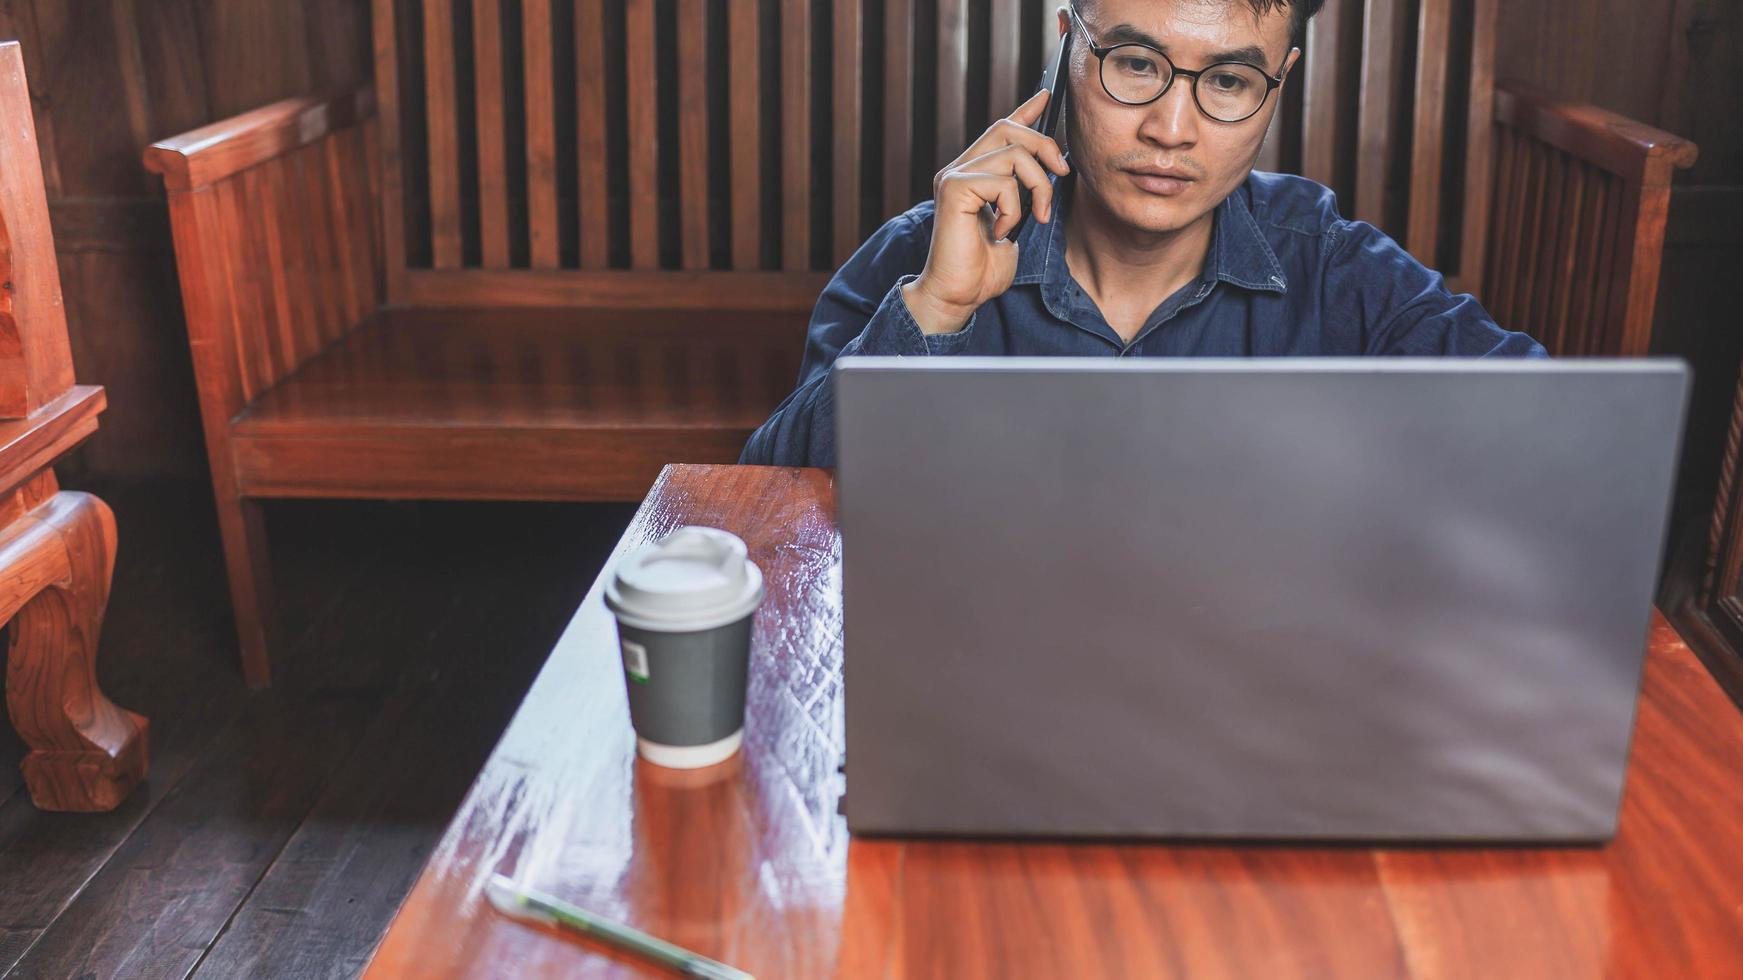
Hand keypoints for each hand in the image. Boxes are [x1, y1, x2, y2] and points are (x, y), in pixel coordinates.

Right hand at [902, 89, 1070, 335]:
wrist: (958, 295)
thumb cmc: (983, 268)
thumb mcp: (1016, 222)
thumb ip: (1025, 193)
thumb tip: (1050, 167)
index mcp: (973, 174)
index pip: (1000, 129)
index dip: (1025, 111)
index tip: (1046, 96)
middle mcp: (959, 168)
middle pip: (1008, 128)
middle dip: (1044, 146)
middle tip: (1062, 174)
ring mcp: (954, 176)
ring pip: (1014, 155)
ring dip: (1037, 187)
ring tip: (1033, 218)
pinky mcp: (953, 188)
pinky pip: (1002, 181)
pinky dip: (1012, 208)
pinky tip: (1002, 231)